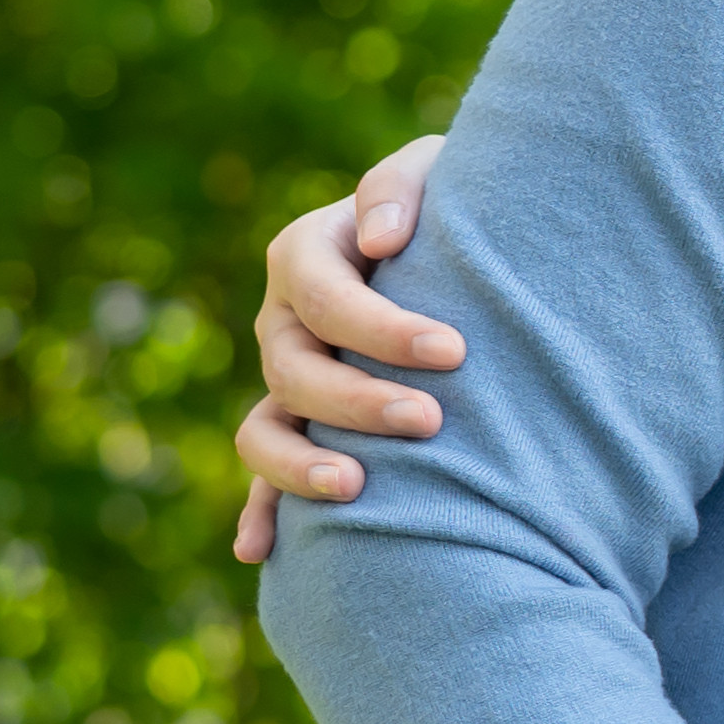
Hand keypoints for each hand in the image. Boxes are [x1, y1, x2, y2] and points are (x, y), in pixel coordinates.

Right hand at [230, 135, 452, 565]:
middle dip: (358, 400)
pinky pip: (265, 479)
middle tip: (433, 421)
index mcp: (306, 255)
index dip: (380, 326)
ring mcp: (285, 382)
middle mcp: (285, 323)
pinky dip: (260, 514)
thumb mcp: (436, 170)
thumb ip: (402, 184)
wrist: (464, 250)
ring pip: (264, 430)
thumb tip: (380, 239)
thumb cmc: (452, 204)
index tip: (454, 350)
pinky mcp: (303, 429)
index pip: (322, 293)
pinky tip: (259, 553)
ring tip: (358, 489)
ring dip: (300, 466)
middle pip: (293, 370)